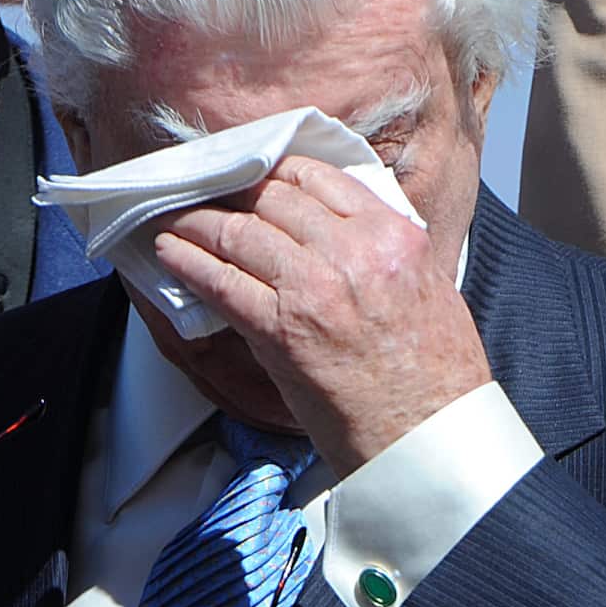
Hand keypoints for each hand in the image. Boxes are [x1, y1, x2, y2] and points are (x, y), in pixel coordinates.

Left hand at [154, 155, 491, 475]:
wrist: (425, 435)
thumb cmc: (436, 378)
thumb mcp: (431, 290)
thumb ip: (386, 254)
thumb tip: (344, 236)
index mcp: (392, 236)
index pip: (321, 178)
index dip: (278, 172)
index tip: (258, 176)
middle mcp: (352, 252)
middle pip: (273, 198)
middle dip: (234, 192)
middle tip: (208, 192)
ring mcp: (312, 288)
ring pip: (239, 232)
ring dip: (198, 221)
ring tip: (175, 218)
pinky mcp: (279, 329)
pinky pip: (221, 281)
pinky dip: (188, 262)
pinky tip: (169, 252)